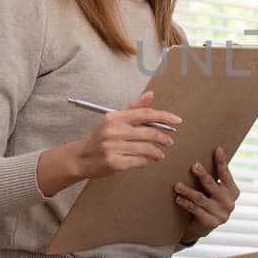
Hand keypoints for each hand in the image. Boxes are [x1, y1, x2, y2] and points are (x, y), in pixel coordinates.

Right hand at [37, 91, 180, 196]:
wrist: (80, 158)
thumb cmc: (101, 138)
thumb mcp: (114, 120)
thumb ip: (134, 108)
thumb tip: (150, 94)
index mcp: (115, 117)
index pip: (145, 114)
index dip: (164, 116)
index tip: (176, 120)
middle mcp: (114, 131)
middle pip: (149, 133)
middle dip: (164, 138)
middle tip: (169, 141)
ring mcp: (113, 148)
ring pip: (147, 149)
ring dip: (157, 152)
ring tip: (159, 154)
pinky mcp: (114, 163)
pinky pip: (140, 162)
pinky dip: (146, 161)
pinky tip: (146, 160)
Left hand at [177, 147, 238, 244]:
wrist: (203, 226)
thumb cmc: (208, 201)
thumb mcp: (213, 190)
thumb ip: (213, 178)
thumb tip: (200, 157)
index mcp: (233, 191)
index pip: (226, 174)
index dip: (221, 162)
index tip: (217, 149)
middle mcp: (229, 202)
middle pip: (213, 186)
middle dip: (203, 175)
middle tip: (194, 166)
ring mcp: (221, 214)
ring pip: (201, 199)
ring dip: (188, 191)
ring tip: (177, 185)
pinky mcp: (211, 223)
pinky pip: (196, 210)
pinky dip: (186, 204)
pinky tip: (178, 198)